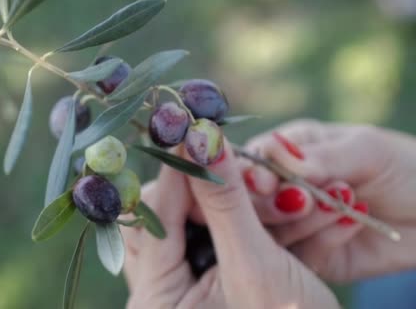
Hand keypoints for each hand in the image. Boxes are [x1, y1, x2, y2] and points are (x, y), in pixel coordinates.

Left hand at [121, 144, 338, 308]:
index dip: (177, 170)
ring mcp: (183, 286)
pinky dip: (241, 217)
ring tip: (251, 175)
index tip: (194, 127)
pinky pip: (212, 236)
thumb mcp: (255, 265)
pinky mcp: (208, 280)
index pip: (152, 218)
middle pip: (166, 217)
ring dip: (228, 199)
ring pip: (191, 222)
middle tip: (226, 156)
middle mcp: (159, 293)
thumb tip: (202, 137)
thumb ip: (225, 201)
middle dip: (204, 186)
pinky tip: (266, 199)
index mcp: (155, 298)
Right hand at [243, 119, 415, 281]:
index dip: (249, 172)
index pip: (252, 160)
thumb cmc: (403, 166)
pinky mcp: (313, 255)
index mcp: (290, 151)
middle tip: (301, 201)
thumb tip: (273, 154)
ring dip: (302, 221)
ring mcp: (296, 225)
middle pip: (249, 201)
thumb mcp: (365, 150)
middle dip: (269, 202)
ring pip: (269, 232)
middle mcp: (285, 188)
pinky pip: (301, 256)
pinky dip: (323, 240)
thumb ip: (319, 155)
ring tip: (343, 205)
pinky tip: (353, 221)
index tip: (261, 182)